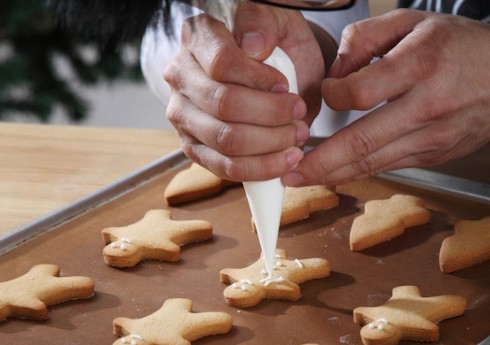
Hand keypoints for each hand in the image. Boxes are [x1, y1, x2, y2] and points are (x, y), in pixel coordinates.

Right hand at [163, 2, 325, 180]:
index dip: (260, 81)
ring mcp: (183, 114)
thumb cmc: (277, 47)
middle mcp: (181, 75)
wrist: (280, 72)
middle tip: (300, 116)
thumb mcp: (278, 22)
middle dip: (272, 116)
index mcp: (198, 38)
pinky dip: (261, 169)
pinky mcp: (194, 146)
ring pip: (226, 140)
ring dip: (271, 144)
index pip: (223, 64)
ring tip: (297, 138)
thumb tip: (253, 46)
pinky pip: (225, 167)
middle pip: (224, 105)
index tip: (286, 87)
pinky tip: (286, 161)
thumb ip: (263, 22)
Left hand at [284, 9, 489, 185]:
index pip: (360, 93)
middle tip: (288, 172)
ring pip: (376, 162)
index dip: (331, 96)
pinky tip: (339, 171)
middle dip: (321, 162)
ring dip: (336, 173)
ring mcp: (434, 138)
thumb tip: (336, 71)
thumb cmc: (470, 48)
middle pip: (364, 142)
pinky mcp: (437, 156)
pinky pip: (391, 165)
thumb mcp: (419, 21)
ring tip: (303, 178)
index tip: (324, 93)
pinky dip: (362, 169)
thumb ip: (369, 36)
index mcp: (422, 65)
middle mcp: (429, 107)